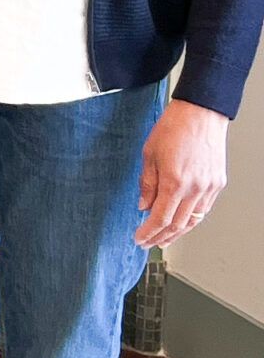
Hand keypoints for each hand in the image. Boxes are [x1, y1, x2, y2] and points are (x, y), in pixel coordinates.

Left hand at [137, 98, 229, 246]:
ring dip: (178, 232)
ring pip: (193, 220)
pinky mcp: (217, 184)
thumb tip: (143, 205)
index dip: (148, 231)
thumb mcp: (149, 154)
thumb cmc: (173, 128)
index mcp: (175, 181)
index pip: (160, 218)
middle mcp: (195, 189)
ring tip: (164, 238)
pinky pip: (203, 208)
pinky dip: (191, 219)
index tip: (139, 238)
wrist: (200, 114)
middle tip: (148, 243)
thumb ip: (147, 183)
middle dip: (161, 237)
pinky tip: (182, 221)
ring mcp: (209, 188)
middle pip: (178, 224)